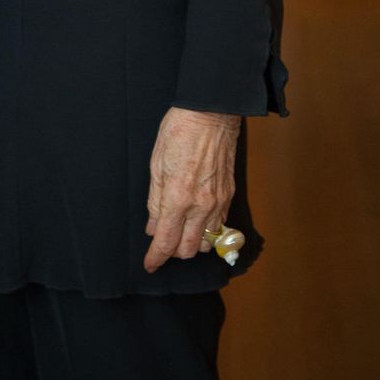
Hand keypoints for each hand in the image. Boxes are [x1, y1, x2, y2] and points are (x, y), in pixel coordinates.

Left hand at [144, 106, 239, 272]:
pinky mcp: (229, 195)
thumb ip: (155, 200)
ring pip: (208, 242)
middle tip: (163, 243)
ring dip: (193, 244)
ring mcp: (218, 202)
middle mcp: (201, 205)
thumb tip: (152, 226)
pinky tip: (196, 221)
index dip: (156, 257)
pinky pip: (220, 226)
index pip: (167, 240)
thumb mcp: (156, 163)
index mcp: (178, 196)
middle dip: (174, 252)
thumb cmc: (179, 131)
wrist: (211, 114)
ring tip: (180, 232)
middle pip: (190, 249)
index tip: (150, 265)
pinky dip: (208, 231)